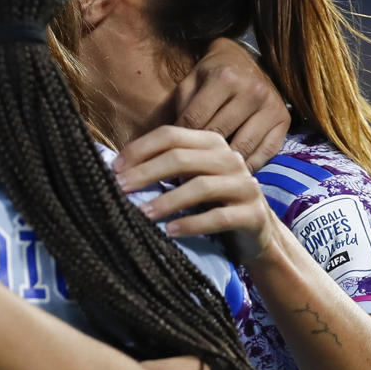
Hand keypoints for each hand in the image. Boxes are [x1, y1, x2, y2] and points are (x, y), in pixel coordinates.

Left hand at [111, 126, 282, 265]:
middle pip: (182, 158)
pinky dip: (191, 224)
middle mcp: (230, 158)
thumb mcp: (190, 179)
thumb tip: (116, 168)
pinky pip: (219, 217)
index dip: (140, 149)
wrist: (256, 234)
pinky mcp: (253, 214)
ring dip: (167, 200)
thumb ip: (165, 168)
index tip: (114, 169)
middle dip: (146, 173)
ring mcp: (245, 185)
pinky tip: (170, 231)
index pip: (170, 135)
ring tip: (142, 213)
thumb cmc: (212, 204)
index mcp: (211, 143)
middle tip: (120, 189)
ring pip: (200, 186)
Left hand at [167, 38, 287, 171]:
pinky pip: (266, 153)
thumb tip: (175, 145)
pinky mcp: (284, 119)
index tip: (172, 155)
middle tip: (188, 171)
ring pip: (243, 148)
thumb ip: (181, 109)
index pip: (195, 121)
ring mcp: (271, 105)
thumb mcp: (190, 82)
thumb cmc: (211, 76)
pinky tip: (235, 171)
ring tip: (210, 174)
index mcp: (224, 78)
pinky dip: (249, 166)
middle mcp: (252, 91)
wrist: (244, 61)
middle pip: (219, 136)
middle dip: (200, 155)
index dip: (180, 141)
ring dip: (225, 165)